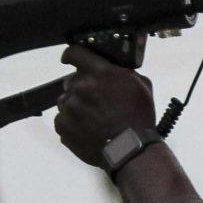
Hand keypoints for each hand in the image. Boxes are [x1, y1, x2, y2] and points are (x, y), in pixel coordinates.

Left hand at [52, 45, 157, 166]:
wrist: (130, 149)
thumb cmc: (139, 116)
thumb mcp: (141, 85)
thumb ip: (123, 72)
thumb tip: (113, 69)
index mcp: (100, 73)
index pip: (75, 53)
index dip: (71, 55)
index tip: (70, 59)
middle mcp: (81, 86)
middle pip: (71, 80)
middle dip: (81, 87)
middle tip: (95, 101)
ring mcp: (69, 107)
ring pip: (66, 100)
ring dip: (75, 105)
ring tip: (91, 119)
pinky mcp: (62, 125)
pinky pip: (62, 119)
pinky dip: (70, 123)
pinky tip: (85, 129)